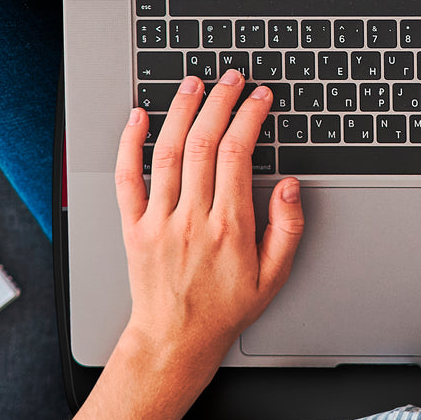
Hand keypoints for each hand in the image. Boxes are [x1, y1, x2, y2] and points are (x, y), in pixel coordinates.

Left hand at [115, 72, 304, 377]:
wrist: (175, 341)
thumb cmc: (225, 309)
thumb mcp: (274, 276)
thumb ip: (288, 228)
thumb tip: (292, 185)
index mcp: (229, 227)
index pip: (237, 154)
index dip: (250, 117)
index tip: (261, 98)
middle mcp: (192, 218)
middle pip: (203, 142)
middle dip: (221, 101)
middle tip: (232, 78)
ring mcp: (159, 220)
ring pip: (167, 152)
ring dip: (181, 110)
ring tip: (194, 82)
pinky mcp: (134, 227)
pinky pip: (127, 178)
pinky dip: (130, 142)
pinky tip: (138, 116)